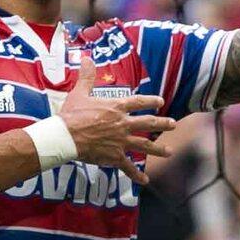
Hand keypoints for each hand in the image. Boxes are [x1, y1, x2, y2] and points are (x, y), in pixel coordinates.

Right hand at [55, 56, 178, 185]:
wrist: (65, 136)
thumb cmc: (71, 114)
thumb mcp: (80, 92)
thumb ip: (87, 76)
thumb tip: (86, 58)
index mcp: (116, 107)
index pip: (138, 102)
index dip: (150, 101)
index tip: (161, 102)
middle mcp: (123, 124)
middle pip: (148, 123)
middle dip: (163, 124)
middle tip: (173, 124)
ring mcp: (121, 141)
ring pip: (144, 145)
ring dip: (158, 149)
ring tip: (169, 152)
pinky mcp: (114, 156)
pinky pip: (128, 167)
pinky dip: (136, 175)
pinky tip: (145, 180)